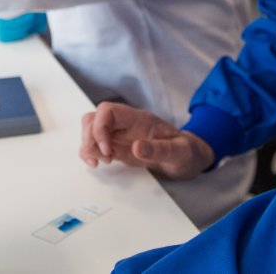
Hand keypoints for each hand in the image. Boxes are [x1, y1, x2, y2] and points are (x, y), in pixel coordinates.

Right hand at [80, 102, 214, 180]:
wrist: (189, 159)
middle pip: (93, 118)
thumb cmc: (186, 153)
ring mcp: (119, 135)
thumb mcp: (179, 152)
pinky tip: (97, 164)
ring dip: (87, 145)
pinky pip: (95, 144)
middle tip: (103, 158)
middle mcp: (125, 124)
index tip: (107, 151)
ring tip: (97, 163)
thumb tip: (136, 147)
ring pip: (90, 129)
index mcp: (138, 119)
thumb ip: (159, 149)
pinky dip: (89, 153)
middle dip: (89, 138)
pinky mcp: (117, 147)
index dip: (100, 128)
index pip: (108, 111)